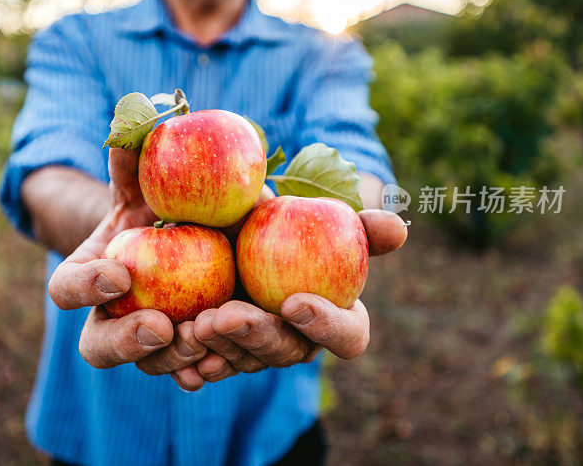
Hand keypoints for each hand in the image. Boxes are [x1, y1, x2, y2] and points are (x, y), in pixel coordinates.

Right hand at [47, 148, 207, 387]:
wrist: (184, 231)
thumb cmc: (154, 200)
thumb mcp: (143, 179)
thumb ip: (131, 159)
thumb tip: (129, 121)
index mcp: (85, 278)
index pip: (65, 289)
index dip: (84, 287)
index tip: (119, 272)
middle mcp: (107, 318)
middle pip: (98, 347)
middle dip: (125, 342)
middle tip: (159, 325)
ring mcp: (144, 342)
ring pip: (148, 366)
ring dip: (173, 357)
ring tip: (203, 336)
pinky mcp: (182, 351)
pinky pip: (186, 372)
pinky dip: (200, 371)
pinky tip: (218, 362)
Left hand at [192, 209, 407, 382]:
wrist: (229, 228)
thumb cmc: (284, 223)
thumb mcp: (313, 214)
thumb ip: (356, 224)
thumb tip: (397, 228)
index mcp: (334, 316)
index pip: (347, 336)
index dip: (326, 326)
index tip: (294, 302)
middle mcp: (299, 341)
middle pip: (287, 353)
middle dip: (257, 337)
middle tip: (226, 314)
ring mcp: (259, 352)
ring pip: (246, 362)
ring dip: (223, 346)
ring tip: (196, 324)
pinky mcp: (224, 352)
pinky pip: (214, 368)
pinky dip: (198, 365)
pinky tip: (185, 358)